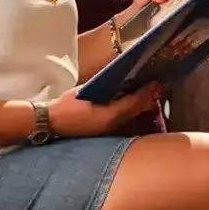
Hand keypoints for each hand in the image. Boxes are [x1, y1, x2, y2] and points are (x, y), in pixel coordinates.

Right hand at [45, 82, 161, 137]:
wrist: (51, 123)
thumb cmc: (66, 106)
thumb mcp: (84, 91)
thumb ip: (103, 86)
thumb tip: (117, 78)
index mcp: (109, 115)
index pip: (134, 102)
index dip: (146, 92)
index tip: (156, 82)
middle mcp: (112, 124)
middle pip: (136, 110)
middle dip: (147, 99)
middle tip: (157, 86)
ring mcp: (108, 130)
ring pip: (130, 116)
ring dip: (140, 105)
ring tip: (149, 93)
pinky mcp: (103, 131)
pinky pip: (122, 119)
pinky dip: (130, 110)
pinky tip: (132, 103)